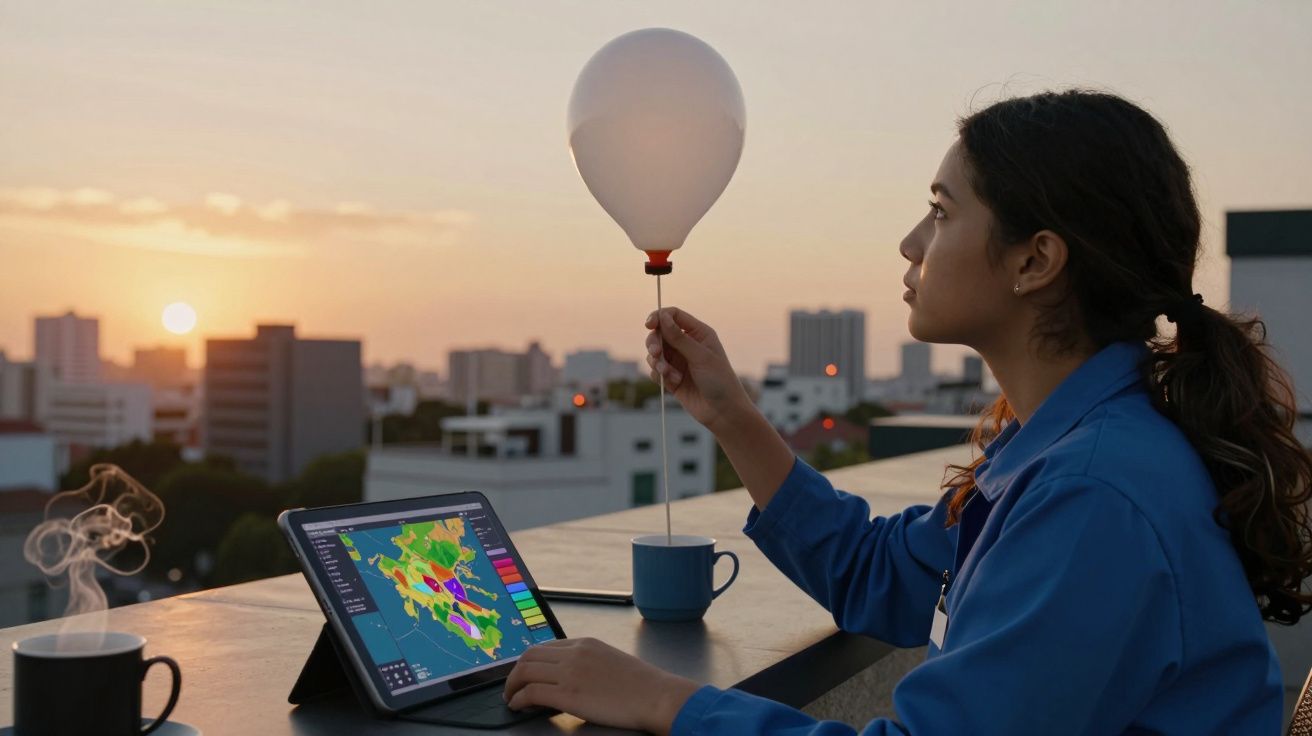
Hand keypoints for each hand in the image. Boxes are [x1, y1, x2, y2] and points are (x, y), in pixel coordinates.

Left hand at [503, 637, 700, 734]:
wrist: (656, 696)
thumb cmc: (642, 686)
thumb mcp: (611, 661)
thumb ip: (588, 663)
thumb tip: (571, 676)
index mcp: (585, 643)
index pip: (546, 646)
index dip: (529, 661)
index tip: (524, 673)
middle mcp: (575, 653)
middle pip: (530, 656)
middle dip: (515, 672)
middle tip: (511, 686)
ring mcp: (570, 672)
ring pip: (525, 671)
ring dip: (512, 686)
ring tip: (511, 698)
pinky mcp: (569, 694)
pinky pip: (531, 693)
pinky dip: (518, 699)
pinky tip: (518, 706)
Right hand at [644, 307, 753, 434]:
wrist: (723, 412)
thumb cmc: (719, 381)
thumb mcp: (700, 356)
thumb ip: (679, 337)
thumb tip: (662, 317)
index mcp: (699, 333)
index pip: (674, 316)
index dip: (659, 316)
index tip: (649, 325)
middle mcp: (687, 344)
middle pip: (659, 333)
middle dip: (654, 343)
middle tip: (656, 353)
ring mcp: (678, 361)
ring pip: (655, 353)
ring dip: (658, 362)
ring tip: (668, 374)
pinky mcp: (671, 377)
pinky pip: (655, 370)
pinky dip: (660, 375)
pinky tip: (675, 383)